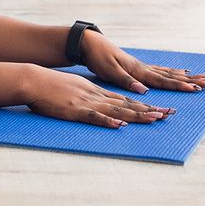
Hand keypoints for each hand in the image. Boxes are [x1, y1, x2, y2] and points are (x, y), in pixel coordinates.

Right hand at [24, 67, 175, 128]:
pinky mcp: (75, 110)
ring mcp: (86, 102)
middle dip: (150, 110)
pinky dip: (108, 121)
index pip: (125, 99)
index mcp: (96, 91)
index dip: (145, 105)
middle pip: (127, 104)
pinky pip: (94, 116)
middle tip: (170, 114)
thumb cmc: (51, 85)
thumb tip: (101, 104)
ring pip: (116, 109)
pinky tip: (120, 125)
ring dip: (137, 115)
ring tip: (155, 119)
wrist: (34, 80)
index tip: (162, 110)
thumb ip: (89, 95)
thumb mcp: (75, 87)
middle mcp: (96, 96)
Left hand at [81, 30, 204, 93]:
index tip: (195, 89)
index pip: (162, 80)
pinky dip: (174, 73)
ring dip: (187, 77)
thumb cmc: (97, 58)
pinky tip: (182, 72)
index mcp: (138, 70)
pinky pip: (161, 71)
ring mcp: (142, 67)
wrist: (90, 44)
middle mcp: (144, 68)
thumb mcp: (109, 71)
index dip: (179, 85)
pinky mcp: (138, 67)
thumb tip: (143, 90)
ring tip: (203, 78)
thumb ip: (126, 81)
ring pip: (169, 73)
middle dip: (192, 80)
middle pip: (172, 76)